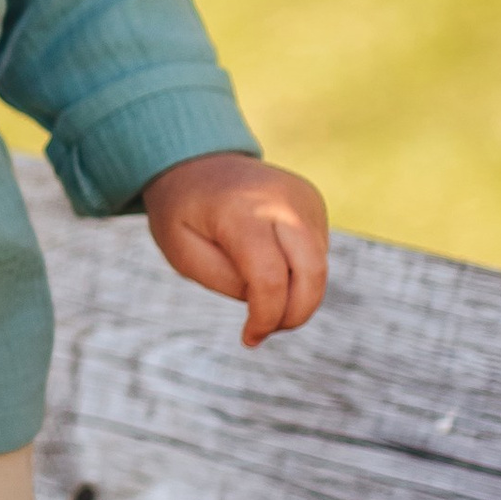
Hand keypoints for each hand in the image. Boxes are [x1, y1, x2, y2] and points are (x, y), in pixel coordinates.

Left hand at [142, 153, 327, 346]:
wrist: (197, 161)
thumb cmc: (183, 212)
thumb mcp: (182, 251)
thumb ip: (225, 280)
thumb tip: (269, 300)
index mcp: (241, 211)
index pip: (269, 278)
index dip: (265, 318)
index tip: (249, 339)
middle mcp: (282, 201)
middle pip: (312, 273)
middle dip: (294, 314)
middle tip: (265, 331)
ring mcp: (304, 199)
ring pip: (318, 267)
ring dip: (296, 295)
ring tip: (258, 296)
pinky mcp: (314, 203)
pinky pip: (317, 253)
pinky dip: (298, 273)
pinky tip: (268, 264)